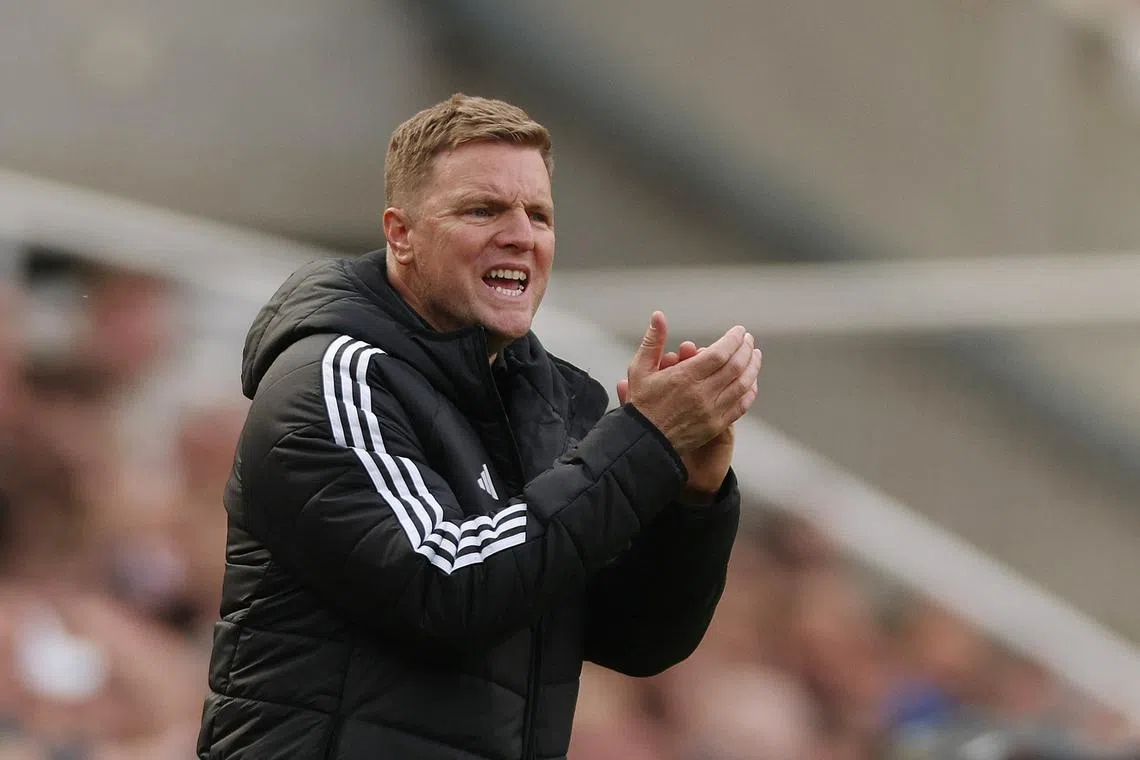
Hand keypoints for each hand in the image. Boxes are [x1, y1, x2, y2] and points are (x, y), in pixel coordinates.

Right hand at [620, 312, 760, 487]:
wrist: (644, 441)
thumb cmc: (641, 403)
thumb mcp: (640, 369)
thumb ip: (652, 341)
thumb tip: (658, 315)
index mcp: (685, 377)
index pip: (719, 353)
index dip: (733, 339)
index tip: (739, 331)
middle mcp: (702, 394)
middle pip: (735, 366)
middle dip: (745, 349)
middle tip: (748, 340)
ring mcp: (712, 411)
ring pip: (742, 385)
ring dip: (752, 367)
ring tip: (755, 355)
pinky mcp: (716, 426)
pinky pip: (741, 406)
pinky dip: (749, 392)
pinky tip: (751, 381)